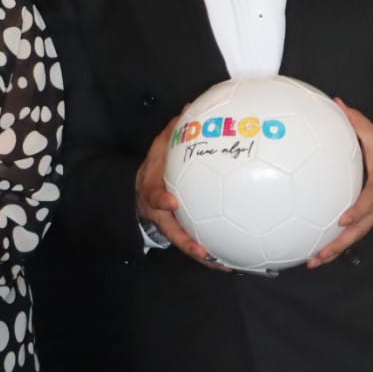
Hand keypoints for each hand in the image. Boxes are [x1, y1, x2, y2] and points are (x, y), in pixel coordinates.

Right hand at [135, 117, 222, 268]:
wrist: (140, 193)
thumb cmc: (155, 169)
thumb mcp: (158, 148)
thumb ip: (174, 131)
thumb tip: (191, 106)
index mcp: (153, 190)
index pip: (154, 196)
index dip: (161, 199)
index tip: (171, 201)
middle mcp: (160, 213)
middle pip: (170, 232)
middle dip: (186, 243)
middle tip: (202, 250)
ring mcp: (170, 226)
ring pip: (184, 245)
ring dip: (202, 257)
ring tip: (223, 264)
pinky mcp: (182, 234)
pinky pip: (196, 246)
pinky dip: (211, 256)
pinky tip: (232, 262)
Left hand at [310, 98, 372, 266]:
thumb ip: (357, 123)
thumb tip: (338, 103)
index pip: (371, 200)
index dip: (359, 211)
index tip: (343, 219)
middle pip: (360, 229)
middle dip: (340, 243)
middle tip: (320, 253)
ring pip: (355, 237)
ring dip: (335, 251)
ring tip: (313, 262)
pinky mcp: (366, 220)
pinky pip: (352, 235)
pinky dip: (336, 245)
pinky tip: (317, 252)